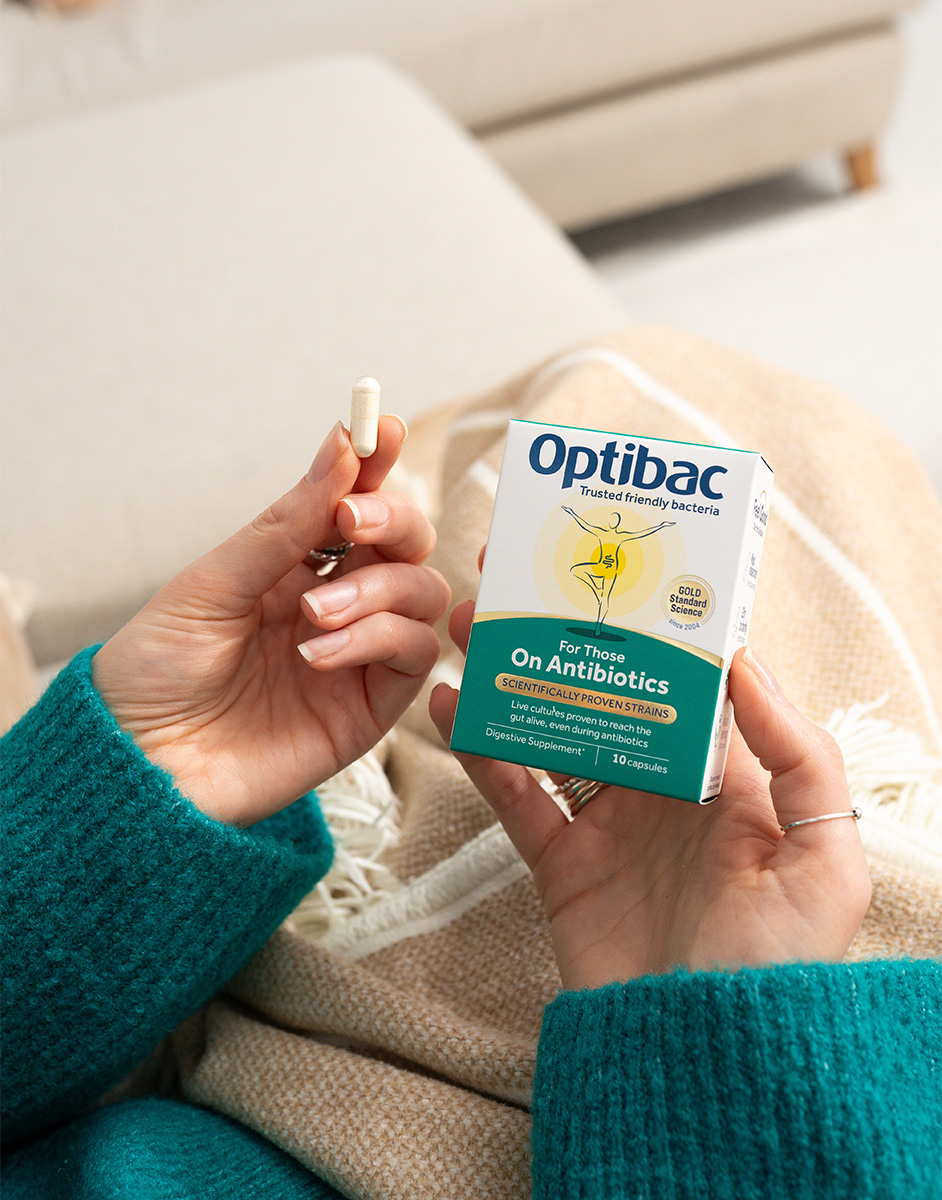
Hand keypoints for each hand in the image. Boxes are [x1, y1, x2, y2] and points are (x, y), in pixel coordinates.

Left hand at [94, 417, 449, 825]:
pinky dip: (378, 640)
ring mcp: (358, 657)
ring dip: (379, 588)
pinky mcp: (371, 709)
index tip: (387, 431)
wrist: (140, 763)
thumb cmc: (159, 668)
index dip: (379, 468)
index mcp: (295, 567)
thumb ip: (288, 523)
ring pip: (424, 595)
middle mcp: (338, 605)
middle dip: (393, 520)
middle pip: (409, 545)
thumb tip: (344, 444)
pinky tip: (319, 654)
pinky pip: (414, 656)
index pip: (357, 506)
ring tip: (313, 613)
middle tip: (352, 520)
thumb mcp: (214, 581)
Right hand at [430, 601, 870, 989]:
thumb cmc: (777, 967)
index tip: (607, 570)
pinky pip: (516, 796)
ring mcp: (608, 824)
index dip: (645, 625)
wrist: (701, 1061)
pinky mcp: (560, 863)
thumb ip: (799, 756)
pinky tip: (453, 708)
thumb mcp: (822, 861)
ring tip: (471, 626)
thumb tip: (743, 658)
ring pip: (551, 729)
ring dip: (511, 677)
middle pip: (603, 691)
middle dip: (560, 637)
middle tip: (514, 580)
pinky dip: (482, 752)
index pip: (682, 679)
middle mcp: (663, 789)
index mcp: (726, 776)